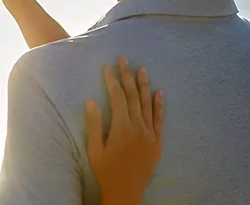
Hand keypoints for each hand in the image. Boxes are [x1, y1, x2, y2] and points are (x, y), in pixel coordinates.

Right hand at [86, 55, 163, 204]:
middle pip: (132, 96)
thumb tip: (90, 101)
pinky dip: (159, 106)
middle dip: (127, 75)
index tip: (107, 65)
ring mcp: (149, 134)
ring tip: (142, 69)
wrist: (126, 192)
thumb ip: (94, 125)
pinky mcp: (157, 142)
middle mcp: (138, 127)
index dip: (112, 79)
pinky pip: (159, 120)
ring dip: (144, 85)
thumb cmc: (106, 172)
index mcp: (121, 128)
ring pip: (147, 104)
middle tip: (124, 58)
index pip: (117, 97)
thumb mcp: (94, 149)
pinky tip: (159, 93)